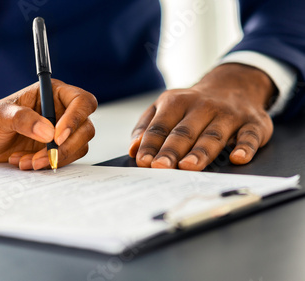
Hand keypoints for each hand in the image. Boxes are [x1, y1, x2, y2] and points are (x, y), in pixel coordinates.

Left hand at [0, 79, 96, 169]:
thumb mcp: (0, 115)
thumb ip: (23, 119)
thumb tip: (48, 132)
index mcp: (52, 93)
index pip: (81, 101)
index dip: (75, 118)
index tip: (57, 136)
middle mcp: (61, 111)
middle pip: (85, 128)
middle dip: (66, 146)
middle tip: (44, 155)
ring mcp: (60, 132)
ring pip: (77, 147)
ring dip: (53, 157)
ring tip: (26, 161)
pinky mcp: (56, 149)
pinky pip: (65, 159)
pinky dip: (47, 164)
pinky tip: (25, 162)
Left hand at [129, 63, 275, 170]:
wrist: (235, 85)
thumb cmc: (193, 105)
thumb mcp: (165, 107)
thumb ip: (147, 126)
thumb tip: (134, 148)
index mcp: (176, 102)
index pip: (160, 126)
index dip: (151, 144)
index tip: (144, 161)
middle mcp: (203, 107)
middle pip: (184, 132)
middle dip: (172, 150)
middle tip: (161, 167)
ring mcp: (229, 115)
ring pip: (213, 135)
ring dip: (201, 152)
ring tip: (188, 167)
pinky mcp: (253, 123)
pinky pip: (250, 136)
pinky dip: (245, 147)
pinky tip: (237, 158)